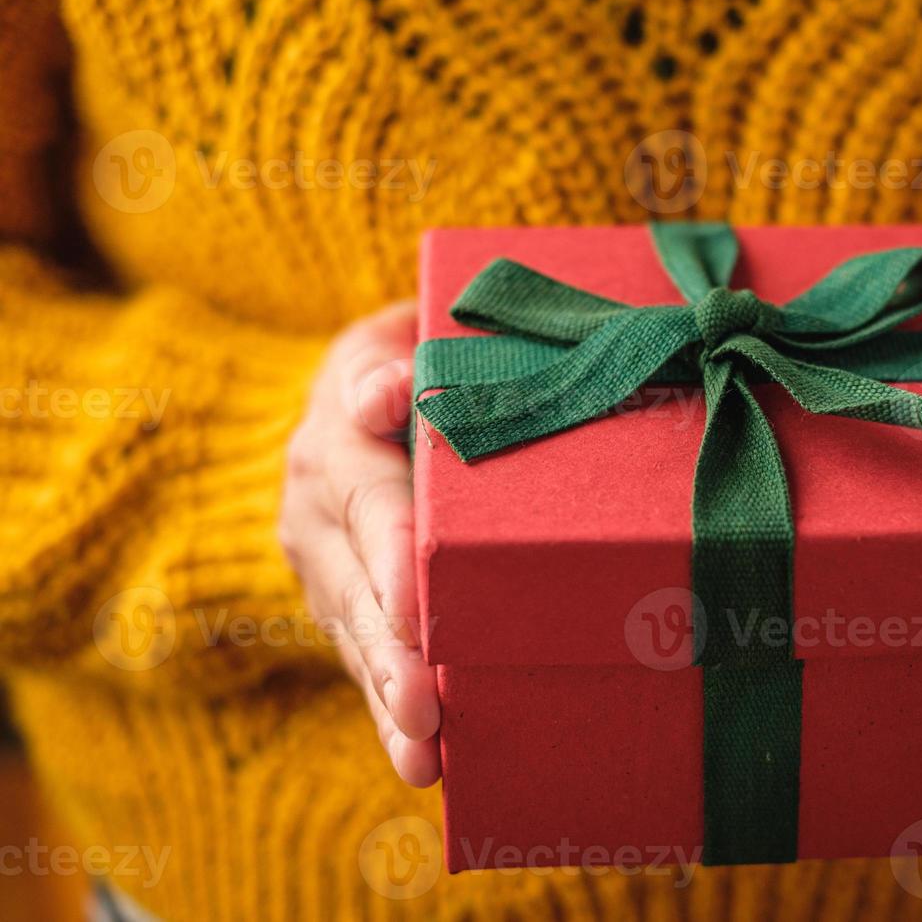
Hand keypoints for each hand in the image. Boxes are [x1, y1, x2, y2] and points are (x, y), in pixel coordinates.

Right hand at [278, 301, 440, 786]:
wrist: (360, 397)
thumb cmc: (407, 359)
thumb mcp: (394, 338)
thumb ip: (391, 364)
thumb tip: (387, 392)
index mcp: (337, 447)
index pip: (372, 504)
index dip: (395, 557)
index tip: (416, 609)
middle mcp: (316, 516)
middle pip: (358, 590)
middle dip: (391, 653)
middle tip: (424, 711)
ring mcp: (323, 569)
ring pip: (356, 640)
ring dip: (389, 700)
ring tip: (423, 758)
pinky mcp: (340, 607)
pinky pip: (363, 662)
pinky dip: (388, 713)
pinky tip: (422, 765)